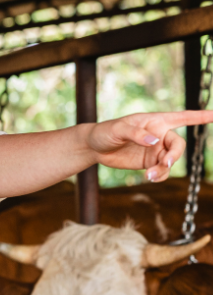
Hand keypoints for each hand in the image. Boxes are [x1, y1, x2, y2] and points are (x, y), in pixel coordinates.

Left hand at [86, 111, 212, 180]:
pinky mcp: (149, 162)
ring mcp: (155, 150)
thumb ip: (136, 133)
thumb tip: (154, 140)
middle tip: (164, 163)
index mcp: (156, 121)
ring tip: (149, 175)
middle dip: (174, 155)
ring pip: (170, 161)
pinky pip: (162, 170)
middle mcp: (159, 135)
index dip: (200, 116)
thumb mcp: (118, 129)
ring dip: (163, 169)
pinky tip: (150, 177)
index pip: (182, 117)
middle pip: (178, 145)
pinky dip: (159, 175)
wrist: (94, 147)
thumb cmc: (106, 132)